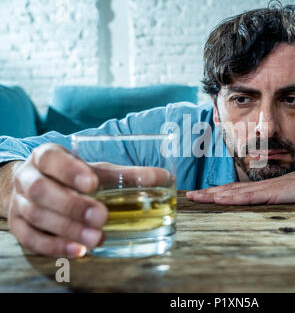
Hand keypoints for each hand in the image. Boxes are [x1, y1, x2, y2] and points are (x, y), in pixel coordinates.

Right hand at [8, 143, 168, 257]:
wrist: (36, 186)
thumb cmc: (74, 177)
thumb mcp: (96, 170)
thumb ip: (127, 175)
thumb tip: (164, 177)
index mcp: (46, 157)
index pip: (52, 159)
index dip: (69, 171)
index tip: (92, 183)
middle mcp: (29, 178)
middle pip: (42, 190)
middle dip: (72, 205)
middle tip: (102, 217)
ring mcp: (20, 203)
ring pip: (37, 216)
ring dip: (68, 229)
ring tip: (97, 238)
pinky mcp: (18, 226)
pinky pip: (31, 239)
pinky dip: (56, 246)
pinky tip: (80, 250)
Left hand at [187, 155, 294, 204]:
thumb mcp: (289, 195)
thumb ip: (277, 198)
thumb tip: (266, 204)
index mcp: (264, 187)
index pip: (236, 190)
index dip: (217, 192)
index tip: (201, 195)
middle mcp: (261, 186)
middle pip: (230, 189)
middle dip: (208, 193)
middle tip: (189, 196)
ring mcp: (268, 188)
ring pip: (235, 192)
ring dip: (214, 195)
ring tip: (197, 197)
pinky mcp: (276, 193)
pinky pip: (252, 196)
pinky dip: (235, 198)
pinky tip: (222, 199)